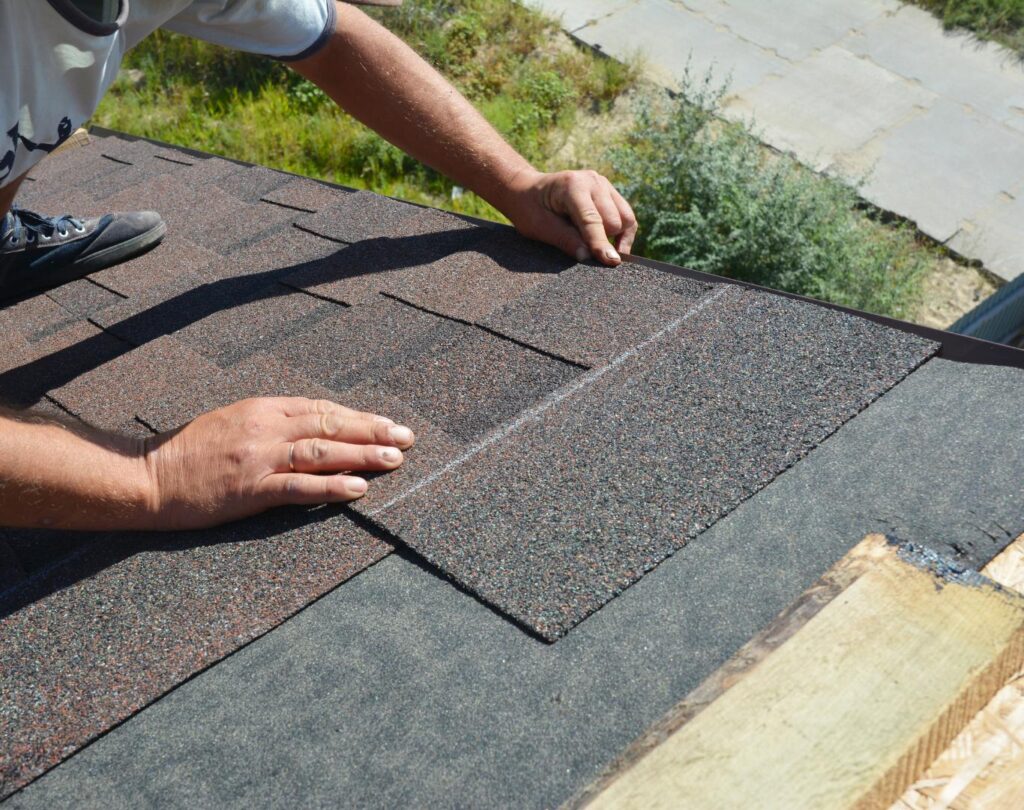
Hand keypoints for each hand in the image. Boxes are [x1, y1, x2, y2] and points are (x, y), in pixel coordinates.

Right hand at [141, 397, 414, 529]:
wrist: (147, 476)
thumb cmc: (191, 451)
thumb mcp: (234, 421)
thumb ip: (274, 422)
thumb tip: (316, 427)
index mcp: (263, 408)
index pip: (322, 409)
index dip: (359, 417)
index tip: (389, 423)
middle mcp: (266, 427)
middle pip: (330, 425)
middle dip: (373, 432)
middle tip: (407, 437)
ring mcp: (259, 458)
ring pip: (322, 452)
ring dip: (363, 455)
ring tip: (395, 460)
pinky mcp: (250, 489)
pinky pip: (299, 487)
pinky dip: (332, 487)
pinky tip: (358, 489)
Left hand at [502, 168, 637, 265]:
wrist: (526, 190)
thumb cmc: (528, 209)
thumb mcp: (539, 227)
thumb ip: (565, 240)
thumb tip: (588, 257)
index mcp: (572, 186)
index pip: (592, 220)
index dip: (601, 243)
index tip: (611, 262)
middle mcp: (592, 181)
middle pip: (614, 220)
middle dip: (604, 240)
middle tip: (586, 251)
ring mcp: (603, 183)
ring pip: (626, 218)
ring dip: (616, 237)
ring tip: (599, 249)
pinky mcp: (608, 191)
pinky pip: (626, 215)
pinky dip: (621, 232)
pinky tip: (610, 244)